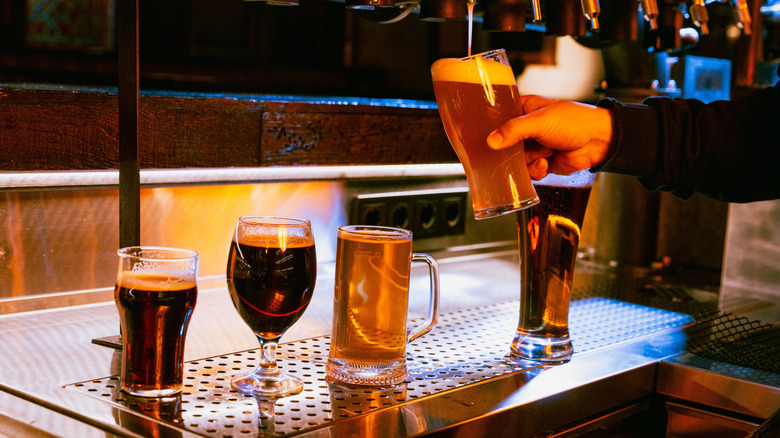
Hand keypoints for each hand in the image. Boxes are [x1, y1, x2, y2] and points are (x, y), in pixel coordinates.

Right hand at [486, 95, 612, 179]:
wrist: (598, 142)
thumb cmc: (574, 122)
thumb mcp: (540, 121)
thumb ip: (513, 130)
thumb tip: (491, 141)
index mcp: (524, 109)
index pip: (499, 118)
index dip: (492, 128)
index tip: (486, 137)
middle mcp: (527, 128)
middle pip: (504, 143)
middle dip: (513, 150)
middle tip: (520, 148)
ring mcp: (534, 146)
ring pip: (516, 160)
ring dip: (530, 159)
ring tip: (545, 152)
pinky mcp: (541, 162)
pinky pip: (528, 171)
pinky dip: (537, 169)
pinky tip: (547, 162)